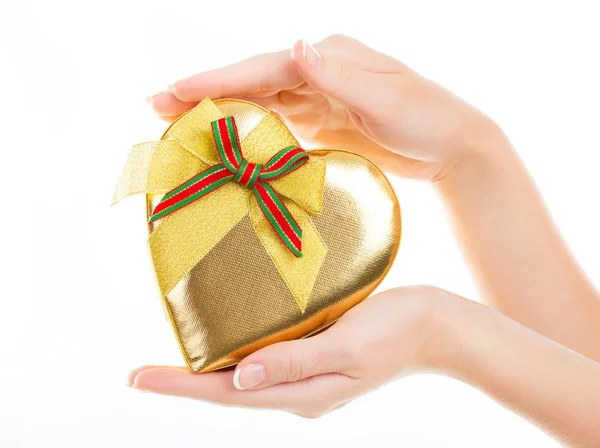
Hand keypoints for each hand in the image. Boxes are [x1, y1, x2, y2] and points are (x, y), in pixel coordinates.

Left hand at [128, 286, 458, 417]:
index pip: (228, 394)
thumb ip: (294, 362)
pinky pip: (267, 360)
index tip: (137, 379)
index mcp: (304, 394)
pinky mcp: (315, 357)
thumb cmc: (396, 330)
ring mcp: (308, 377)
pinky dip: (238, 354)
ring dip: (207, 371)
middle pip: (230, 390)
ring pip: (246, 377)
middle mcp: (299, 391)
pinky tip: (227, 342)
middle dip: (184, 382)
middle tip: (139, 374)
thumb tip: (239, 378)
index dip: (180, 387)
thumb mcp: (347, 347)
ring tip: (172, 362)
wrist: (434, 326)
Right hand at [148, 35, 498, 180]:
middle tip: (153, 105)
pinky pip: (273, 123)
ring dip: (216, 111)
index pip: (263, 66)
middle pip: (250, 81)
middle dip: (203, 91)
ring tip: (173, 123)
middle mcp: (316, 70)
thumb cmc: (425, 118)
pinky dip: (244, 129)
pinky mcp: (319, 122)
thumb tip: (293, 46)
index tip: (174, 90)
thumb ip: (336, 76)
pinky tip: (221, 138)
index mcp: (328, 56)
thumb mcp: (385, 98)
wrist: (449, 145)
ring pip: (256, 101)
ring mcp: (316, 96)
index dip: (217, 79)